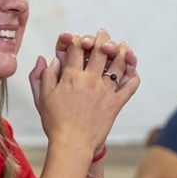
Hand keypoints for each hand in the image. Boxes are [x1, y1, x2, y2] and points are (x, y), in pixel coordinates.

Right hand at [28, 29, 139, 153]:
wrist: (72, 144)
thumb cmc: (55, 122)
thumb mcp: (42, 97)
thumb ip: (44, 75)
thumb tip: (47, 58)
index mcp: (71, 77)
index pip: (76, 48)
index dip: (76, 39)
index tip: (77, 38)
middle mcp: (90, 80)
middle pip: (100, 50)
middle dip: (101, 38)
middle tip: (103, 33)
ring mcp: (106, 91)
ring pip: (118, 63)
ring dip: (121, 51)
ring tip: (122, 45)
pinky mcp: (116, 103)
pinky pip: (130, 86)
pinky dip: (133, 76)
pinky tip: (132, 70)